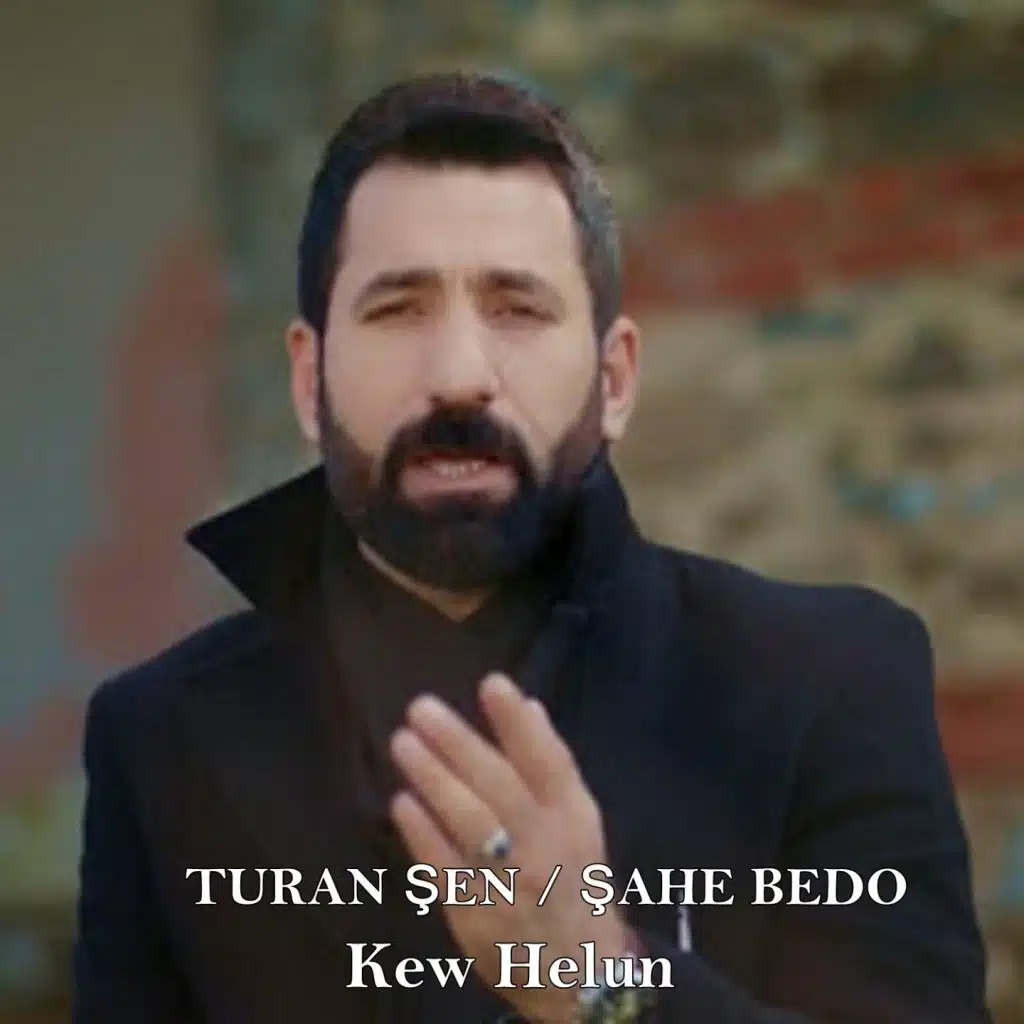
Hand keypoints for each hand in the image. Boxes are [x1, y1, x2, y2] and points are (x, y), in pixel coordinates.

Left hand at [389, 673, 628, 1022]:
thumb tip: (527, 706)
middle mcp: (545, 844)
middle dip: (459, 743)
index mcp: (572, 816)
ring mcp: (510, 882)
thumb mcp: (578, 820)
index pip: (548, 760)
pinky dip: (422, 833)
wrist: (576, 973)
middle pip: (500, 786)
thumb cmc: (572, 878)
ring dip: (433, 778)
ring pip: (469, 822)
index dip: (518, 723)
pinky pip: (445, 867)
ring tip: (403, 742)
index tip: (491, 683)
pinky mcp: (475, 914)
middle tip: (420, 708)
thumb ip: (550, 764)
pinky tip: (402, 801)